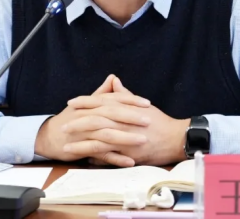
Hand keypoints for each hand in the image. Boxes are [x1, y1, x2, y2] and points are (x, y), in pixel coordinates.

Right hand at [34, 75, 151, 165]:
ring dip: (126, 137)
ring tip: (143, 140)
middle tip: (148, 120)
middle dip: (131, 117)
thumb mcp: (86, 104)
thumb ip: (101, 92)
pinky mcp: (81, 148)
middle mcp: (88, 116)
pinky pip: (101, 153)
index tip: (147, 103)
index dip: (130, 100)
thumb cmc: (70, 119)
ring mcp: (85, 132)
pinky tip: (130, 161)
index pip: (113, 99)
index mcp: (91, 105)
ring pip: (107, 133)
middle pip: (111, 114)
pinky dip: (115, 157)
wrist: (47, 136)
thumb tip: (113, 77)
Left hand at [63, 77, 189, 165]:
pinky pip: (108, 155)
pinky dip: (95, 157)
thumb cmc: (159, 121)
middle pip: (96, 120)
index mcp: (125, 108)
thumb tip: (114, 81)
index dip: (85, 102)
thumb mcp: (141, 104)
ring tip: (66, 145)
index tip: (71, 102)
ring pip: (98, 139)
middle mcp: (123, 122)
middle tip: (63, 124)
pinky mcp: (129, 153)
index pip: (101, 102)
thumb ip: (125, 94)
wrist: (176, 138)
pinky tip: (83, 158)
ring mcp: (125, 138)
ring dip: (80, 143)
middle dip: (78, 122)